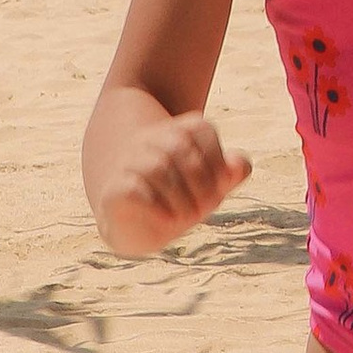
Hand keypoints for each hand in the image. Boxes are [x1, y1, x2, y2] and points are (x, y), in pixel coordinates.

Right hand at [97, 110, 250, 254]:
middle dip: (201, 184)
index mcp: (179, 132)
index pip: (202, 128)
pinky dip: (155, 205)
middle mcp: (151, 141)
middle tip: (203, 211)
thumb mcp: (211, 186)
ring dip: (179, 198)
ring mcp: (130, 164)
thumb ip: (230, 174)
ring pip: (156, 167)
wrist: (133, 223)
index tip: (218, 191)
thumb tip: (238, 165)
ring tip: (185, 219)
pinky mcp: (114, 191)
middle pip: (179, 147)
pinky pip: (132, 189)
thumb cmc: (180, 198)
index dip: (217, 162)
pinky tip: (168, 219)